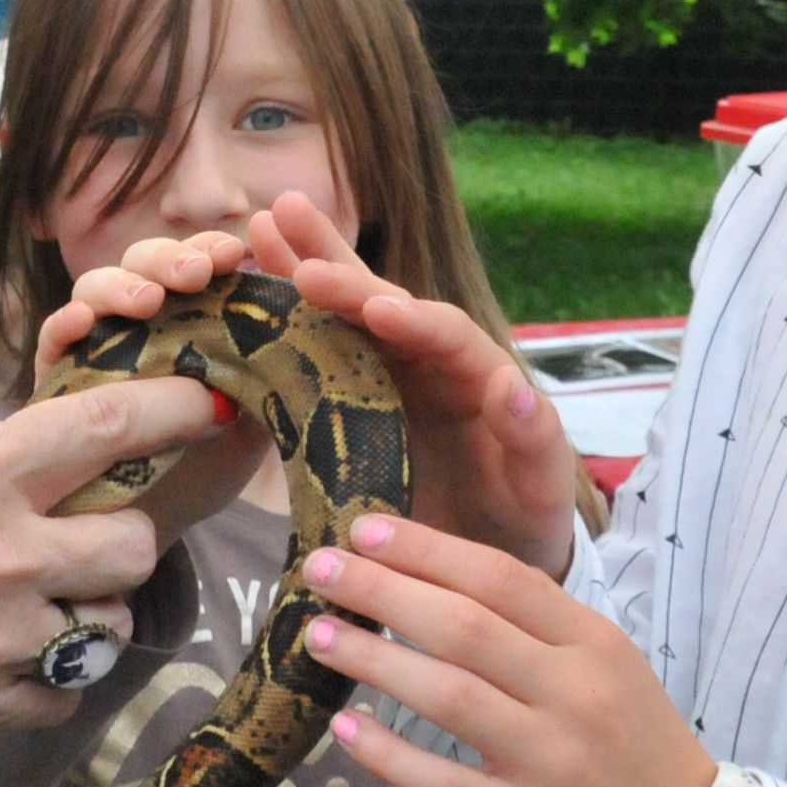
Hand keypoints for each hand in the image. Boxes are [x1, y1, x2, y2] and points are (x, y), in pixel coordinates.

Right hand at [0, 375, 231, 734]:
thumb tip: (69, 442)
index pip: (113, 430)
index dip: (181, 411)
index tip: (217, 403)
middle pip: (134, 543)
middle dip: (120, 534)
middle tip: (86, 532)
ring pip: (109, 624)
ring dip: (89, 608)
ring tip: (37, 597)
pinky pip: (63, 694)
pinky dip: (50, 675)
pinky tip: (8, 651)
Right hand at [33, 232, 273, 538]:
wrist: (150, 527)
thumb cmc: (204, 466)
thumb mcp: (253, 422)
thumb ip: (270, 374)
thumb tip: (296, 324)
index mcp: (189, 316)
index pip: (198, 265)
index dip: (212, 251)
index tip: (236, 254)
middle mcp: (139, 320)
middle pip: (146, 264)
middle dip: (170, 259)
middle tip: (197, 275)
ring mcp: (94, 342)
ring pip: (97, 288)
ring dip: (121, 285)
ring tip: (147, 303)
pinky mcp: (56, 376)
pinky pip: (53, 338)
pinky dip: (64, 323)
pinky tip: (82, 323)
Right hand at [246, 196, 578, 577]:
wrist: (482, 562)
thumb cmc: (520, 520)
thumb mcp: (540, 486)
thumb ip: (533, 439)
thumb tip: (513, 386)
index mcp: (475, 373)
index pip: (443, 331)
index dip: (409, 317)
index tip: (374, 306)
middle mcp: (426, 362)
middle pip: (381, 301)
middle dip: (338, 266)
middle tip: (288, 227)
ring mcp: (383, 377)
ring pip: (342, 314)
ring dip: (303, 267)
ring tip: (261, 224)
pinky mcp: (348, 403)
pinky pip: (314, 354)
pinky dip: (282, 321)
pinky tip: (245, 287)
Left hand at [305, 516, 717, 786]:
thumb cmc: (634, 742)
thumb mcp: (608, 665)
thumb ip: (536, 626)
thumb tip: (431, 579)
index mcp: (594, 644)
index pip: (501, 578)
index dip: (427, 550)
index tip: (365, 529)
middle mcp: (573, 693)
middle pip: (464, 627)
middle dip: (383, 591)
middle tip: (320, 569)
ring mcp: (550, 760)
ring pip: (447, 696)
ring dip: (373, 661)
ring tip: (317, 636)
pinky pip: (441, 782)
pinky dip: (388, 754)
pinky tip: (346, 729)